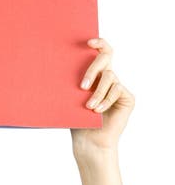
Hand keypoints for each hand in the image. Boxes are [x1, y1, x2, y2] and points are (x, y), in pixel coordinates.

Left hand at [70, 38, 134, 152]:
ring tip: (89, 107)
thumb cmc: (77, 121)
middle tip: (82, 85)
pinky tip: (97, 111)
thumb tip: (55, 63)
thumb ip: (72, 82)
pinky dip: (106, 100)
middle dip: (93, 69)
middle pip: (106, 58)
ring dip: (98, 92)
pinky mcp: (128, 98)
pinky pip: (117, 90)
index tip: (89, 42)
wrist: (89, 142)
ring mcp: (119, 87)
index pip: (101, 52)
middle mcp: (108, 78)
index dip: (99, 43)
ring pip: (110, 77)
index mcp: (95, 75)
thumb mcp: (71, 99)